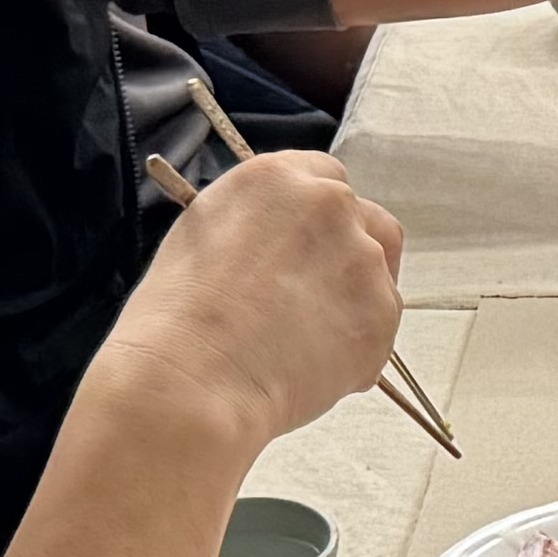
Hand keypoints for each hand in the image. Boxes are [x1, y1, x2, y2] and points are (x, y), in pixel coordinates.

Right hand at [96, 149, 408, 455]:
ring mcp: (362, 259)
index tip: (310, 245)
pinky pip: (379, 329)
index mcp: (277, 178)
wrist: (191, 379)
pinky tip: (309, 370)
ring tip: (300, 345)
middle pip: (366, 220)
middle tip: (317, 297)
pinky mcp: (381, 314)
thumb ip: (255, 222)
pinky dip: (356, 350)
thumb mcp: (201, 235)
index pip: (324, 177)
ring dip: (352, 303)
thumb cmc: (176, 318)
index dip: (317, 218)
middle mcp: (329, 205)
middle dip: (349, 256)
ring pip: (378, 277)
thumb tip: (276, 242)